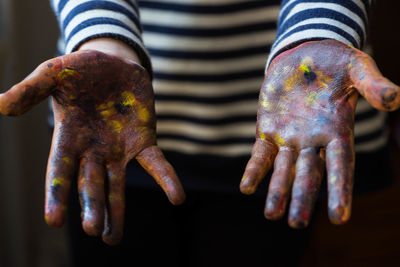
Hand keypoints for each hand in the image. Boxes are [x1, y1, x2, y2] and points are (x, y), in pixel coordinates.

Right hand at [0, 48, 184, 244]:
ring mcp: (119, 149)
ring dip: (117, 209)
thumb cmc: (79, 70)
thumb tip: (1, 106)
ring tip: (113, 238)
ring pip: (118, 184)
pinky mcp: (143, 140)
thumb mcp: (52, 73)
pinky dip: (167, 179)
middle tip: (93, 230)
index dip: (57, 194)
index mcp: (68, 138)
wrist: (112, 63)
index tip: (54, 220)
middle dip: (92, 206)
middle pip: (91, 183)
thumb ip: (31, 90)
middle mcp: (93, 150)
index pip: (61, 171)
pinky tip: (177, 198)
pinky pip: (156, 163)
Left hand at [240, 40, 399, 227]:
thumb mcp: (358, 68)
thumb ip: (373, 84)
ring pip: (283, 170)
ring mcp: (289, 137)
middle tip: (297, 224)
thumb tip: (396, 98)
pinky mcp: (268, 130)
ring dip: (277, 191)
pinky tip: (246, 188)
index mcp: (338, 131)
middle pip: (308, 174)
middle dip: (303, 198)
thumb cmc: (335, 62)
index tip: (339, 218)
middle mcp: (313, 141)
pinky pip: (260, 154)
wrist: (304, 53)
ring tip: (271, 216)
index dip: (339, 190)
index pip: (341, 166)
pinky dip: (254, 170)